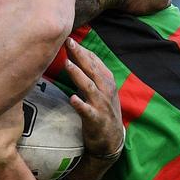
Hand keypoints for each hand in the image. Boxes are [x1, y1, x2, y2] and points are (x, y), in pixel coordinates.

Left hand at [64, 37, 123, 179]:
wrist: (112, 140)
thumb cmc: (102, 111)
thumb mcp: (100, 90)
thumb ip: (89, 75)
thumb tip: (75, 57)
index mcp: (106, 83)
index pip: (95, 62)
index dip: (84, 51)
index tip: (70, 39)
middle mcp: (106, 91)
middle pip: (93, 70)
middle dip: (81, 56)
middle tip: (68, 43)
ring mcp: (101, 106)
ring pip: (90, 87)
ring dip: (79, 76)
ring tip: (68, 64)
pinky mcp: (96, 120)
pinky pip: (88, 112)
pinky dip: (81, 105)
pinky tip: (73, 98)